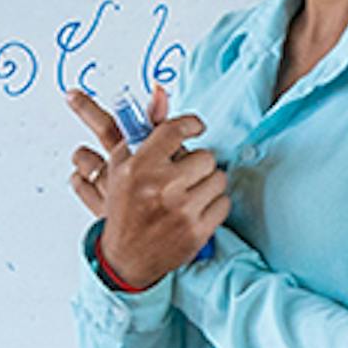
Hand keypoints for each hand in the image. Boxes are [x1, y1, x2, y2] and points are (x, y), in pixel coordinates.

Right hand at [70, 91, 227, 287]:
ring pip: (218, 179)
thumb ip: (146, 127)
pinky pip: (223, 203)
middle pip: (205, 156)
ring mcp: (181, 210)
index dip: (191, 125)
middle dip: (197, 163)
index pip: (176, 129)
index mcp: (139, 167)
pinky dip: (214, 205)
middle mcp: (161, 187)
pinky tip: (197, 209)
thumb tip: (161, 88)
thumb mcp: (123, 165)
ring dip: (208, 183)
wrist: (125, 259)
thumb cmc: (124, 209)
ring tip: (191, 192)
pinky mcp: (197, 231)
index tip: (195, 127)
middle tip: (186, 172)